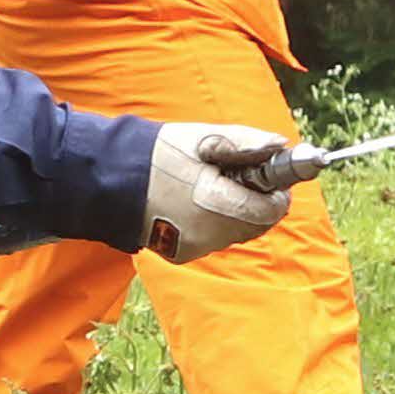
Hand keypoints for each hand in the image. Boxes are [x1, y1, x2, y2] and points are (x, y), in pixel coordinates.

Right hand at [141, 122, 294, 261]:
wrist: (115, 179)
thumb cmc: (161, 154)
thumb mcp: (204, 139)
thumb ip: (246, 142)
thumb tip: (280, 147)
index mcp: (215, 204)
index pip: (271, 210)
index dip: (276, 191)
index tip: (266, 173)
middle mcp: (208, 234)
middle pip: (257, 224)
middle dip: (257, 201)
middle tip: (238, 176)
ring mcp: (194, 247)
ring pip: (237, 233)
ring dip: (238, 212)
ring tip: (212, 187)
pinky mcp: (182, 254)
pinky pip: (216, 239)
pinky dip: (217, 223)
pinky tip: (196, 202)